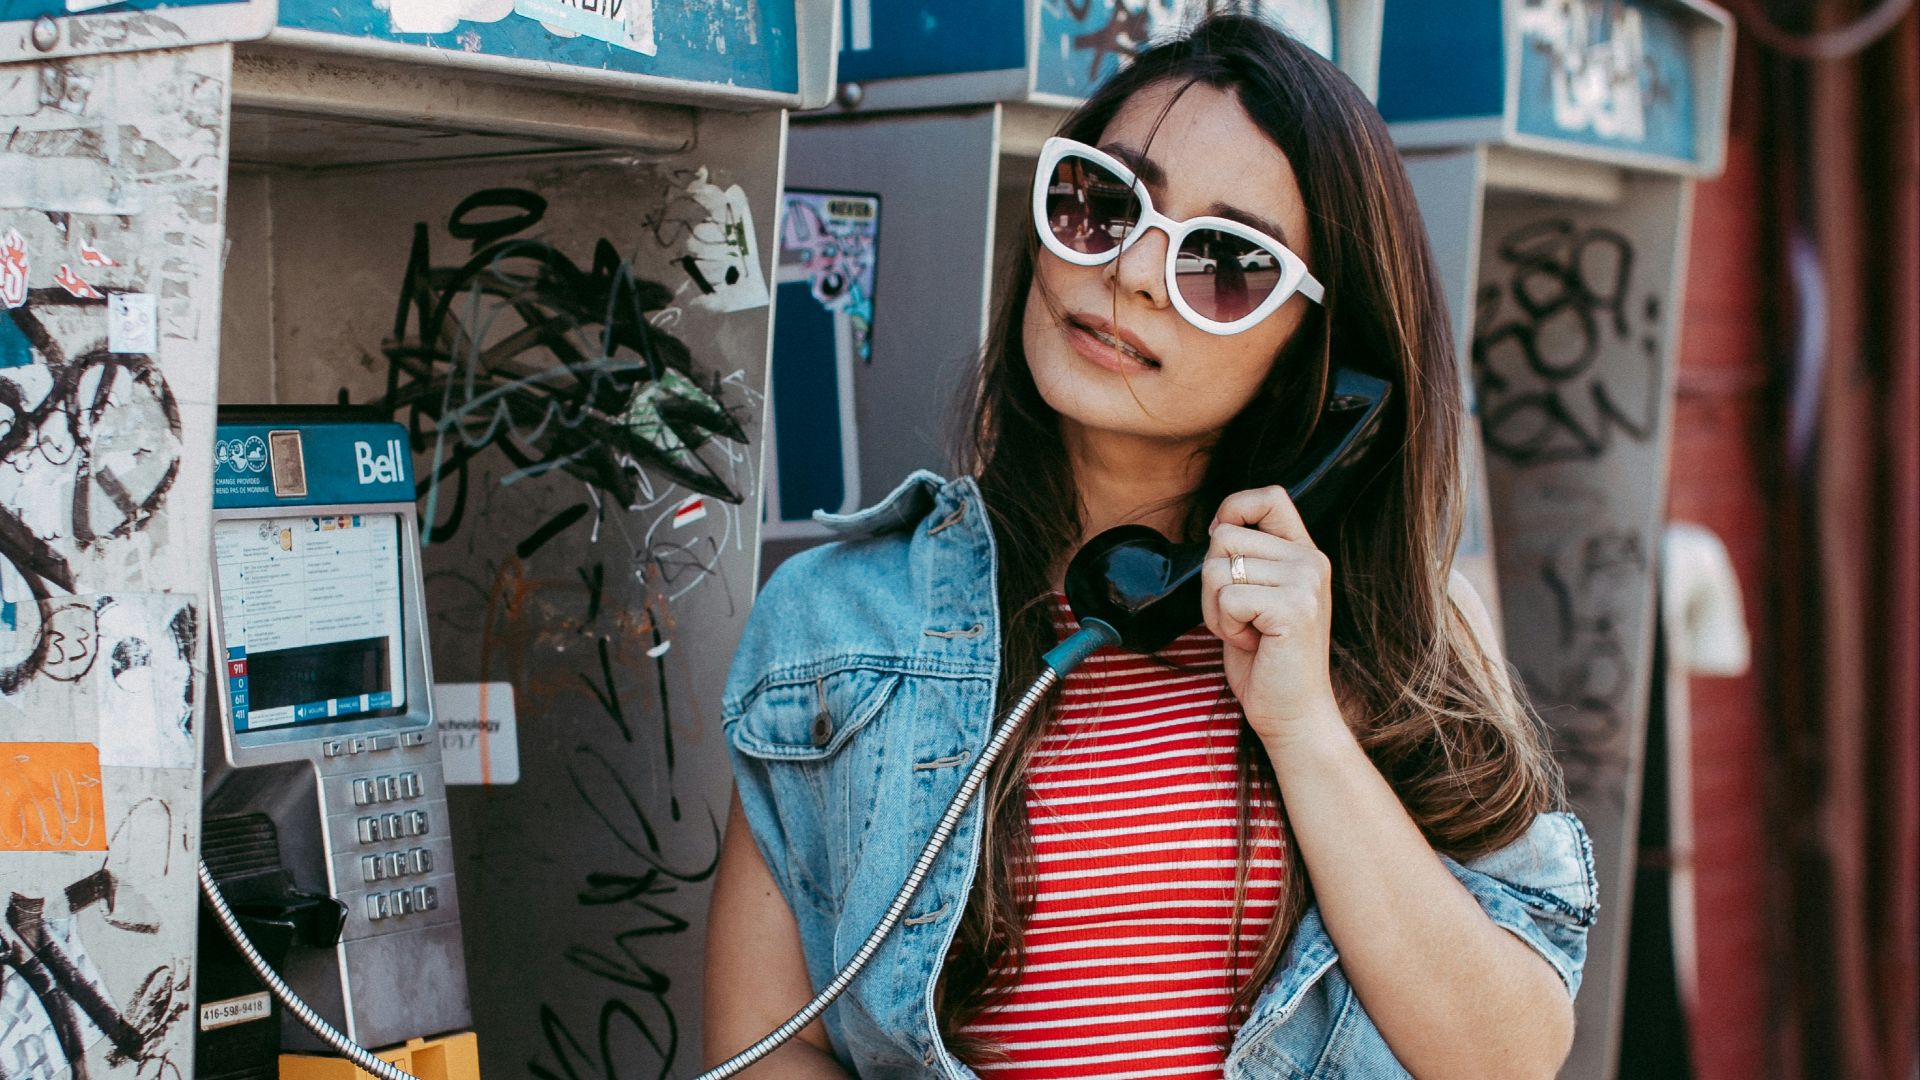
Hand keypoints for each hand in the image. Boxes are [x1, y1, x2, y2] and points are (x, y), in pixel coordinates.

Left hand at [1200, 485, 1340, 741]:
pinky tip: (1251, 643)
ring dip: (1216, 608)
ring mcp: (1305, 583)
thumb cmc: (1266, 658)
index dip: (1232, 510)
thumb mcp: (1256, 595)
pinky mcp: (1293, 609)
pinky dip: (1224, 625)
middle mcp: (1310, 560)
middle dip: (1212, 581)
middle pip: (1224, 537)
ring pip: (1218, 568)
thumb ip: (1246, 557)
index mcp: (1304, 552)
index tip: (1223, 548)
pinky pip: (1226, 598)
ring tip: (1247, 631)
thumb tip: (1217, 526)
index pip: (1268, 496)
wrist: (1293, 712)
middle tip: (1241, 617)